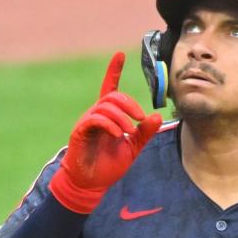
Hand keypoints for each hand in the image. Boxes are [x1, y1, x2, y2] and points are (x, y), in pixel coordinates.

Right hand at [48, 52, 161, 212]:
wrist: (92, 184)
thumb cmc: (109, 166)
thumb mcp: (133, 148)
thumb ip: (144, 132)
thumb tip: (157, 116)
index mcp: (108, 116)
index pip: (111, 88)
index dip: (114, 70)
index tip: (121, 54)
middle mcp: (97, 115)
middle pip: (113, 97)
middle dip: (129, 104)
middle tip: (140, 118)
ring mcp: (87, 122)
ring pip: (105, 107)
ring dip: (121, 118)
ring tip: (129, 132)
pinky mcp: (80, 132)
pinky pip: (95, 119)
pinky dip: (109, 124)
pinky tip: (118, 134)